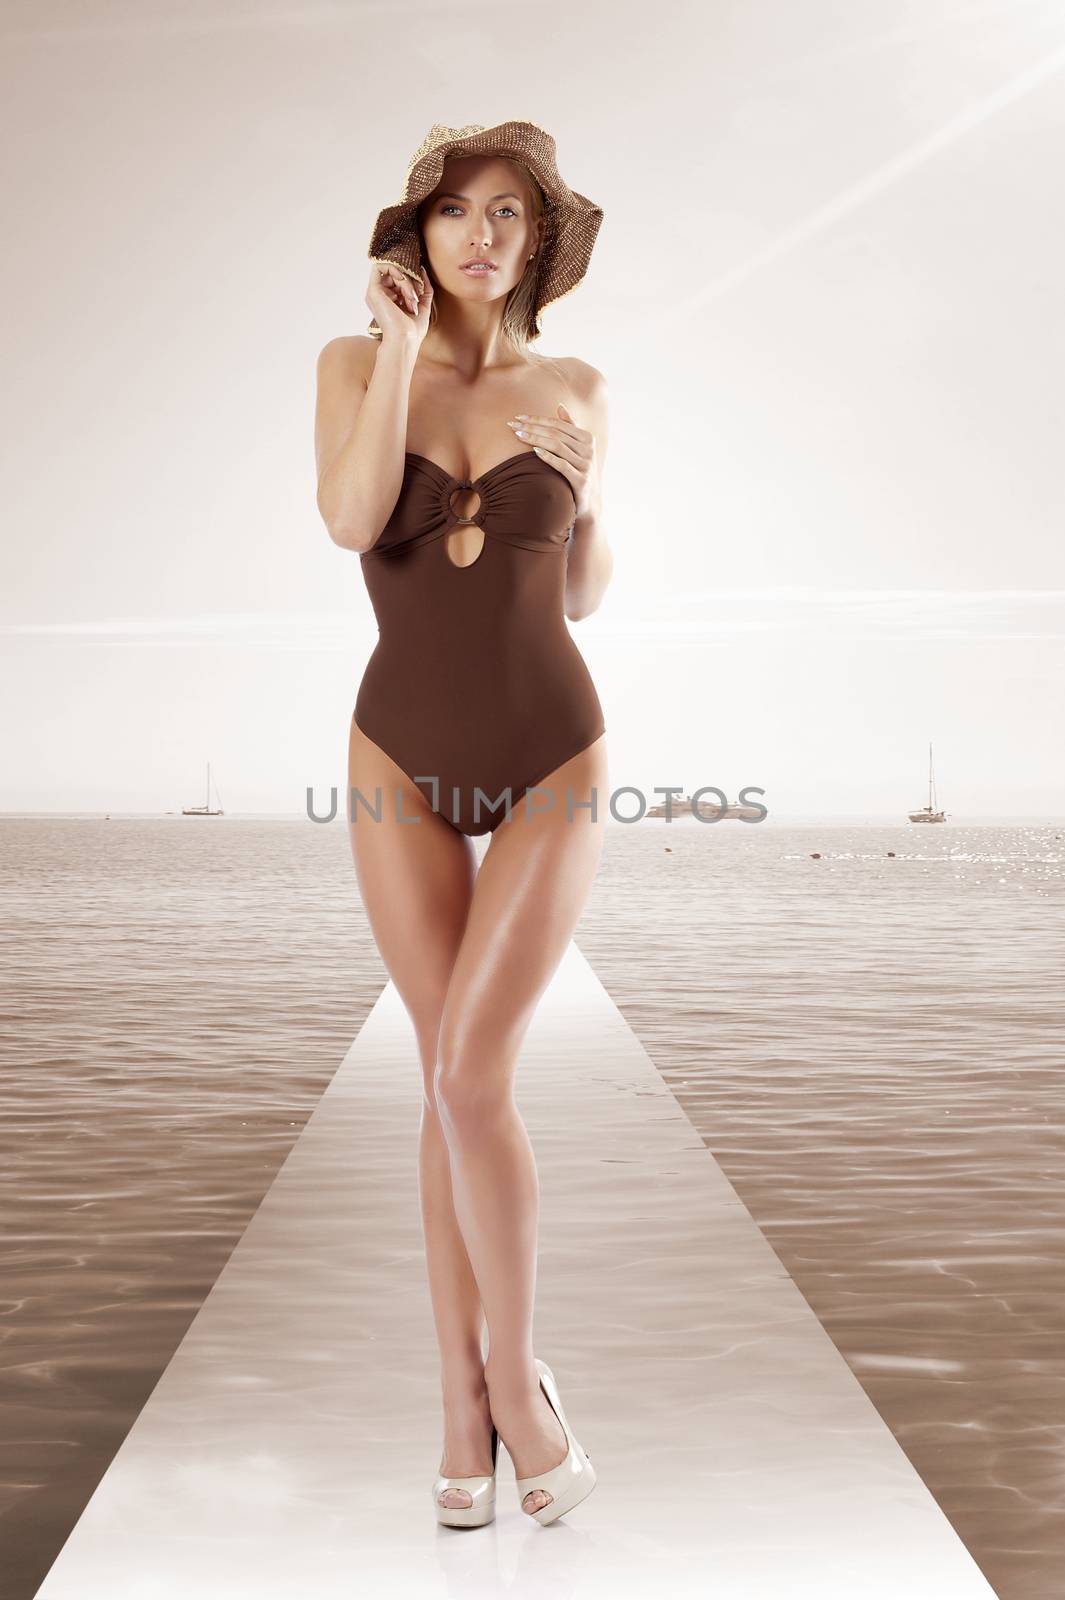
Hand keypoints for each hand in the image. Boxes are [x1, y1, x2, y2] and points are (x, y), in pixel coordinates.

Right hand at [365, 260, 432, 347]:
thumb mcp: (423, 306)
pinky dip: (395, 270)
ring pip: (390, 271)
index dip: (411, 282)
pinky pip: (382, 267)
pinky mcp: (373, 291)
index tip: (419, 293)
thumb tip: (422, 270)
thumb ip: (424, 288)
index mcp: (388, 301)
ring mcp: (375, 294)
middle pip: (395, 274)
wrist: (404, 341)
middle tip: (415, 299)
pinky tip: (403, 283)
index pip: (398, 280)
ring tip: (411, 299)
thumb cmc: (413, 331)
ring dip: (406, 281)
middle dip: (409, 283)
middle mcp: (380, 297)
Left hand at [508, 403, 598, 519]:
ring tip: (518, 436)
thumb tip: (559, 406)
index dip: (537, 419)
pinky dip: (548, 457)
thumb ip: (570, 428)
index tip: (518, 417)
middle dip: (532, 428)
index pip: (558, 424)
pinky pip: (562, 465)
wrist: (589, 502)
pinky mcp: (582, 481)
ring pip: (557, 446)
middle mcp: (588, 449)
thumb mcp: (577, 449)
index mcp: (587, 438)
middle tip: (512, 425)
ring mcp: (586, 465)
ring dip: (536, 439)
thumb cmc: (579, 471)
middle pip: (556, 433)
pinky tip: (534, 452)